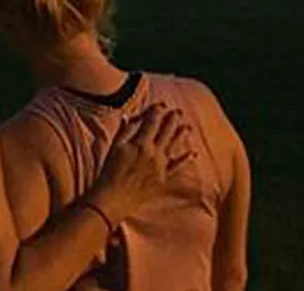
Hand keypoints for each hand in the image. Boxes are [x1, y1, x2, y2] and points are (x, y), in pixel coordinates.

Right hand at [86, 103, 195, 224]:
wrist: (114, 198)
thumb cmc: (110, 172)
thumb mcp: (115, 148)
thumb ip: (125, 131)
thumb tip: (130, 115)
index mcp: (140, 143)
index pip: (152, 122)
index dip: (157, 111)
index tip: (162, 104)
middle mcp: (154, 153)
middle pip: (166, 132)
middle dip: (172, 120)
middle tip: (178, 111)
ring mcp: (160, 166)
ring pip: (174, 146)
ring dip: (181, 135)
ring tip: (188, 126)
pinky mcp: (163, 178)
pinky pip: (177, 167)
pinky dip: (185, 159)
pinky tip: (193, 153)